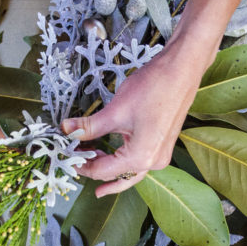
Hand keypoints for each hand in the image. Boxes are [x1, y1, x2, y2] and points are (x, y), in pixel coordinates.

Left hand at [61, 40, 212, 196]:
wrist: (181, 70)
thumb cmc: (153, 88)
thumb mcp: (115, 110)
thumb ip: (89, 127)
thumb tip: (66, 130)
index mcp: (141, 158)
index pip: (102, 171)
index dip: (81, 165)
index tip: (65, 156)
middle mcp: (154, 162)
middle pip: (116, 175)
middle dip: (93, 169)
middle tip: (72, 161)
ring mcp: (161, 155)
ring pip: (128, 172)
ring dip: (107, 167)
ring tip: (88, 162)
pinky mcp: (162, 145)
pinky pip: (138, 161)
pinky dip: (120, 161)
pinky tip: (108, 154)